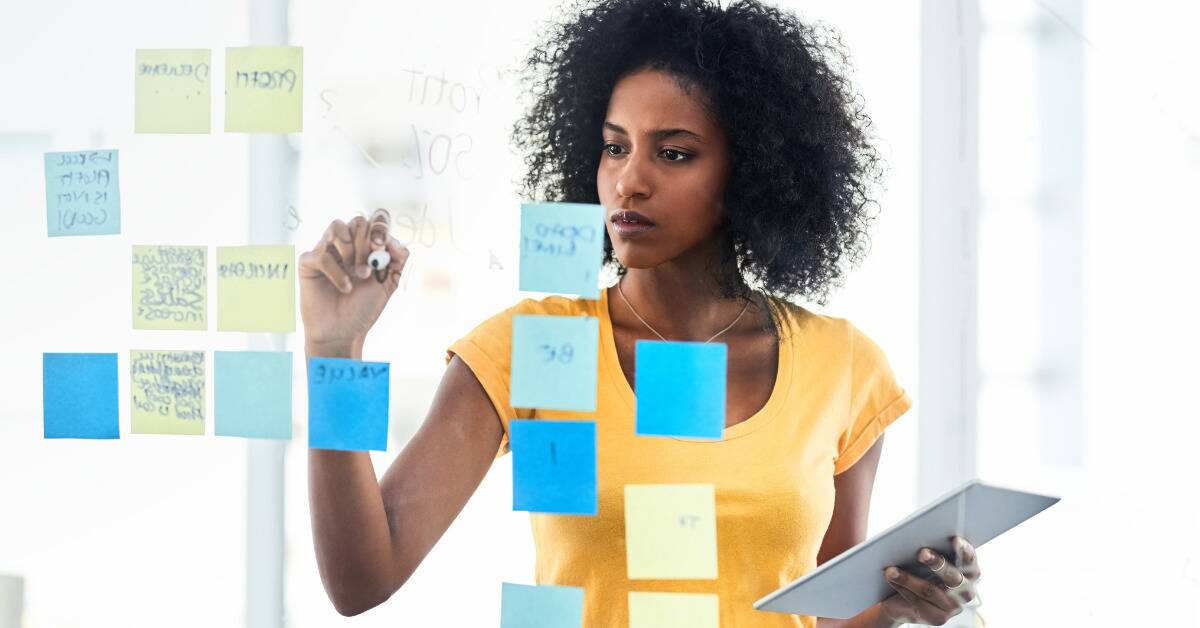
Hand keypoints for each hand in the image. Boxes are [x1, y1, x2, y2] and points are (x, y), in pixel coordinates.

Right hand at [298, 214, 409, 352]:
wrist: (344, 332)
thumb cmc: (364, 307)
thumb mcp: (390, 282)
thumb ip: (398, 259)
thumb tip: (393, 241)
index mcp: (366, 245)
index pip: (375, 220)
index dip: (380, 228)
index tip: (381, 248)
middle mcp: (346, 244)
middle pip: (358, 222)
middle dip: (367, 244)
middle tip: (368, 269)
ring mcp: (326, 250)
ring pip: (337, 226)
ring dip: (351, 251)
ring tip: (358, 275)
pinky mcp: (309, 263)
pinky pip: (322, 254)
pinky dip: (337, 273)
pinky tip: (344, 287)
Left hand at [880, 536, 981, 625]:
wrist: (903, 600)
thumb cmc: (919, 571)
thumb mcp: (927, 559)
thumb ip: (932, 548)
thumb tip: (918, 536)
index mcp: (969, 572)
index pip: (970, 559)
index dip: (963, 549)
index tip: (953, 539)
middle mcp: (966, 591)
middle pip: (953, 577)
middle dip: (937, 563)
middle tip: (921, 553)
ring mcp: (953, 607)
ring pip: (930, 590)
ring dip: (908, 578)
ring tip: (892, 569)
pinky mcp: (938, 618)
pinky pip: (918, 602)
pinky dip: (901, 588)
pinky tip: (890, 578)